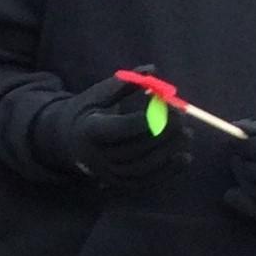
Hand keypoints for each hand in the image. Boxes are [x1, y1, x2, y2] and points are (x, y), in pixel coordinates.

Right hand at [38, 75, 186, 186]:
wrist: (68, 142)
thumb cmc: (89, 112)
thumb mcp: (99, 94)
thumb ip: (125, 83)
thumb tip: (152, 70)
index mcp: (89, 131)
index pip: (120, 129)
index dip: (147, 119)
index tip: (169, 105)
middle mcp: (96, 157)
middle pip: (133, 150)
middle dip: (162, 134)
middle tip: (182, 119)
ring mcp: (106, 174)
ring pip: (141, 168)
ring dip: (167, 153)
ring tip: (186, 135)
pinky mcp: (117, 184)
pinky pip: (144, 182)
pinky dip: (167, 173)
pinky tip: (184, 159)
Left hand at [224, 117, 255, 224]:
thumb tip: (235, 127)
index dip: (240, 145)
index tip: (235, 142)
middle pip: (252, 171)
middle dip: (239, 163)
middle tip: (237, 157)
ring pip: (253, 192)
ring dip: (241, 181)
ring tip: (244, 169)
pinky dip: (241, 203)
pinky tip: (232, 194)